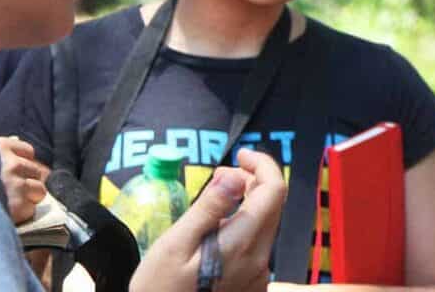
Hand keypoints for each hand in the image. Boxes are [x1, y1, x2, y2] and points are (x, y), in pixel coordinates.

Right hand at [0, 135, 48, 222]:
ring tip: (8, 205)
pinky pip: (30, 209)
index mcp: (0, 147)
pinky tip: (4, 215)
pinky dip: (20, 214)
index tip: (14, 173)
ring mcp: (16, 184)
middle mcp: (12, 163)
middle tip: (10, 192)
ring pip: (39, 190)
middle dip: (26, 182)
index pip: (28, 152)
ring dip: (27, 198)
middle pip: (37, 171)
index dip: (22, 163)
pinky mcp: (17, 205)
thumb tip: (16, 140)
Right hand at [133, 148, 288, 291]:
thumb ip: (208, 208)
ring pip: (265, 225)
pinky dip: (243, 227)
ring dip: (246, 204)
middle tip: (219, 176)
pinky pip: (256, 246)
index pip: (274, 190)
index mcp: (243, 245)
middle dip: (252, 180)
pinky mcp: (253, 285)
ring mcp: (259, 275)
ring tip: (212, 202)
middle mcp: (260, 260)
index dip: (261, 164)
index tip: (239, 155)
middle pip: (273, 205)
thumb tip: (236, 176)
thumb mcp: (175, 245)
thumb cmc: (159, 291)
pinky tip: (216, 232)